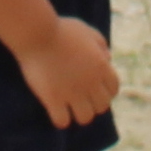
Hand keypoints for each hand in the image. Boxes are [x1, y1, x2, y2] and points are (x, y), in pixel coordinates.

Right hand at [10, 13, 119, 128]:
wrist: (37, 32)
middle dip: (92, 103)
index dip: (105, 92)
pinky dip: (60, 119)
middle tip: (80, 99)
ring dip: (78, 114)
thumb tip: (108, 58)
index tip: (94, 90)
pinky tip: (54, 110)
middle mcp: (91, 82)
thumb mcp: (86, 30)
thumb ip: (100, 44)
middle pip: (102, 106)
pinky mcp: (53, 99)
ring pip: (85, 118)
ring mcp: (72, 92)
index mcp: (101, 66)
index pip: (113, 89)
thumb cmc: (60, 29)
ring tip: (68, 107)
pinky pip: (63, 121)